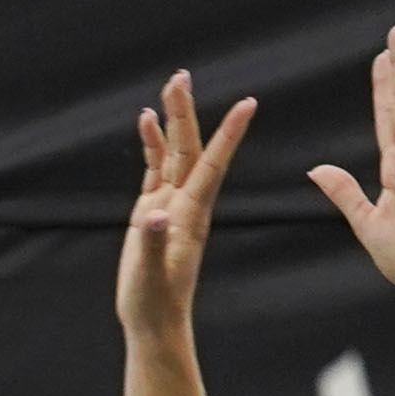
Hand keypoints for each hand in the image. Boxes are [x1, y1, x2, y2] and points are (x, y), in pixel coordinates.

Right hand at [116, 68, 251, 342]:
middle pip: (188, 147)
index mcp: (191, 212)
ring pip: (173, 152)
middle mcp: (185, 201)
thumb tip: (155, 213)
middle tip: (182, 76)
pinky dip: (152, 143)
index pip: (212, 163)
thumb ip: (156, 243)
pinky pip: (155, 168)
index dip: (228, 133)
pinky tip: (146, 122)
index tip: (248, 103)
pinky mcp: (153, 211)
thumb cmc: (155, 300)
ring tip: (170, 86)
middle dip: (186, 111)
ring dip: (172, 119)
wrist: (156, 320)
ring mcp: (169, 204)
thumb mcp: (153, 274)